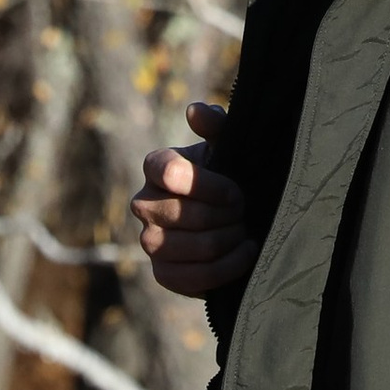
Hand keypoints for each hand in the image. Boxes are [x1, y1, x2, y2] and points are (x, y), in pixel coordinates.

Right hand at [131, 101, 256, 297]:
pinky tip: (245, 253)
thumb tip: (195, 111)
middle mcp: (144, 203)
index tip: (236, 191)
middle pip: (185, 214)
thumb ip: (216, 125)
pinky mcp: (163, 273)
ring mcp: (149, 241)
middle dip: (226, 216)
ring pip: (191, 246)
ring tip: (246, 231)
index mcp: (156, 166)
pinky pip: (191, 277)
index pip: (168, 172)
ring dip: (228, 240)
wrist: (236, 217)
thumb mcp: (228, 146)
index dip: (208, 185)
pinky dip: (226, 268)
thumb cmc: (230, 173)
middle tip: (246, 212)